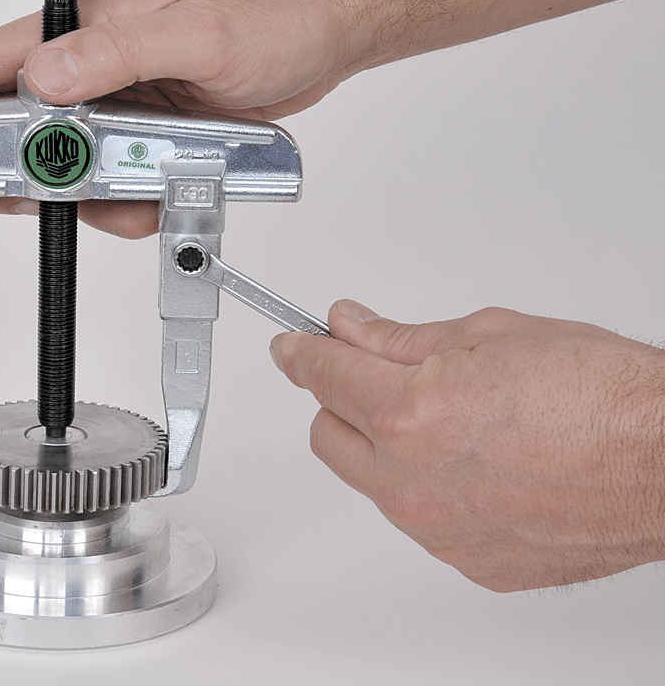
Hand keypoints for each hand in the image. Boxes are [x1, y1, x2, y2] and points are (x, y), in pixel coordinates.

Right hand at [0, 0, 353, 237]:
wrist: (332, 29)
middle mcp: (105, 59)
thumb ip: (118, 52)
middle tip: (13, 193)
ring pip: (74, 152)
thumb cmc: (275, 11)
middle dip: (16, 160)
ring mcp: (130, 94)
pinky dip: (128, 193)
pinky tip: (154, 194)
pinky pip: (120, 169)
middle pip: (26, 114)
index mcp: (98, 22)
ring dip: (86, 186)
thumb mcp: (198, 31)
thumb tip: (44, 77)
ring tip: (118, 198)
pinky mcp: (156, 125)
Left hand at [270, 301, 664, 590]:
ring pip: (371, 479)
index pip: (322, 375)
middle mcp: (412, 482)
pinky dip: (429, 487)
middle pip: (328, 433)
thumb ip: (400, 339)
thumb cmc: (598, 393)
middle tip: (378, 375)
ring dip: (384, 445)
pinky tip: (479, 462)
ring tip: (451, 419)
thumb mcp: (487, 334)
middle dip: (342, 398)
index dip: (301, 353)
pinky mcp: (472, 563)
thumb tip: (351, 327)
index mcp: (408, 414)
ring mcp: (440, 531)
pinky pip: (420, 518)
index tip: (291, 346)